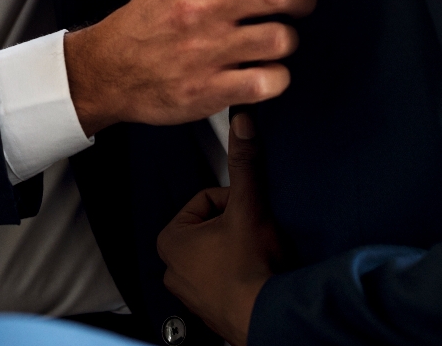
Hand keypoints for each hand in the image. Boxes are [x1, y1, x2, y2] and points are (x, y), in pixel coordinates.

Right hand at [65, 0, 327, 134]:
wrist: (107, 69)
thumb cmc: (146, 25)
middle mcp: (201, 9)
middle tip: (306, 7)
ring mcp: (205, 51)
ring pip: (281, 39)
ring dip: (288, 43)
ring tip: (275, 46)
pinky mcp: (208, 90)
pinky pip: (268, 82)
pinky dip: (277, 79)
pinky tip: (265, 76)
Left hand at [159, 113, 281, 345]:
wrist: (270, 318)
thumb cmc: (252, 268)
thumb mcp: (248, 206)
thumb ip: (244, 163)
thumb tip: (241, 123)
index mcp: (171, 240)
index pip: (206, 200)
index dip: (233, 202)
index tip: (247, 214)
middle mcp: (173, 269)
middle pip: (211, 226)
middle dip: (235, 226)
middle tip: (254, 236)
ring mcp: (190, 293)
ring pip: (219, 252)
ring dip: (239, 250)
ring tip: (256, 257)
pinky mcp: (210, 311)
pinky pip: (226, 280)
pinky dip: (241, 275)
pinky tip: (256, 276)